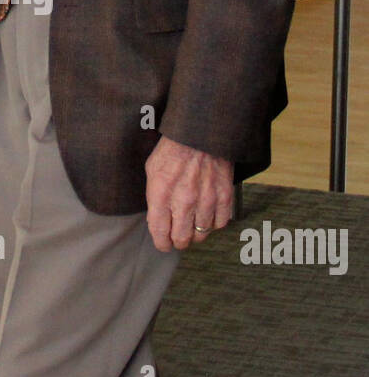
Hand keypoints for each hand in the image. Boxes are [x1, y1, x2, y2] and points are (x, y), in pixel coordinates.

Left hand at [145, 135, 233, 251]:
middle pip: (182, 239)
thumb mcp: (152, 170)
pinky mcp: (224, 195)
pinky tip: (208, 215)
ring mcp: (206, 199)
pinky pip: (220, 223)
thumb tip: (156, 220)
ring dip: (196, 233)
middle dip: (178, 242)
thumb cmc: (173, 149)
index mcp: (161, 193)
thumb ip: (153, 198)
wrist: (200, 132)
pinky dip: (214, 223)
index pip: (160, 233)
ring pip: (201, 234)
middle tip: (178, 237)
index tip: (163, 244)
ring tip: (192, 225)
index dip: (161, 243)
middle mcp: (184, 200)